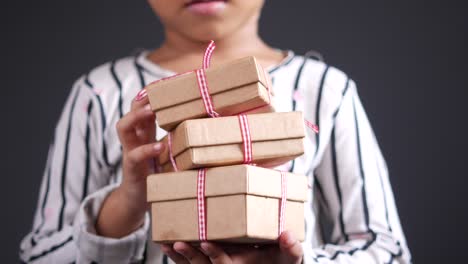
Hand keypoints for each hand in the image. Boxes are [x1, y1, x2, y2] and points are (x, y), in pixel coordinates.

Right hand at [96, 89, 163, 237]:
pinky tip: (159, 147)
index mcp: (144, 134)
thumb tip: (202, 125)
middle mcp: (134, 140)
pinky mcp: (131, 169)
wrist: (138, 201)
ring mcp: (130, 152)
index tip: (165, 83)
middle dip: (140, 100)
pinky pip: (133, 155)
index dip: (149, 95)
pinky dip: (146, 150)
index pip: (141, 108)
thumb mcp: (166, 153)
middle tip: (156, 93)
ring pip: (123, 127)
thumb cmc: (157, 174)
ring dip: (135, 117)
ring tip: (150, 111)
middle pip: (129, 111)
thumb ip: (175, 140)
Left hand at [160, 231, 302, 263]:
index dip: (215, 255)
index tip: (206, 242)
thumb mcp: (289, 259)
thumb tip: (288, 235)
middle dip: (190, 256)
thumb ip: (291, 249)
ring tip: (166, 244)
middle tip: (178, 242)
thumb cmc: (281, 263)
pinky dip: (179, 257)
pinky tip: (166, 245)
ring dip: (180, 256)